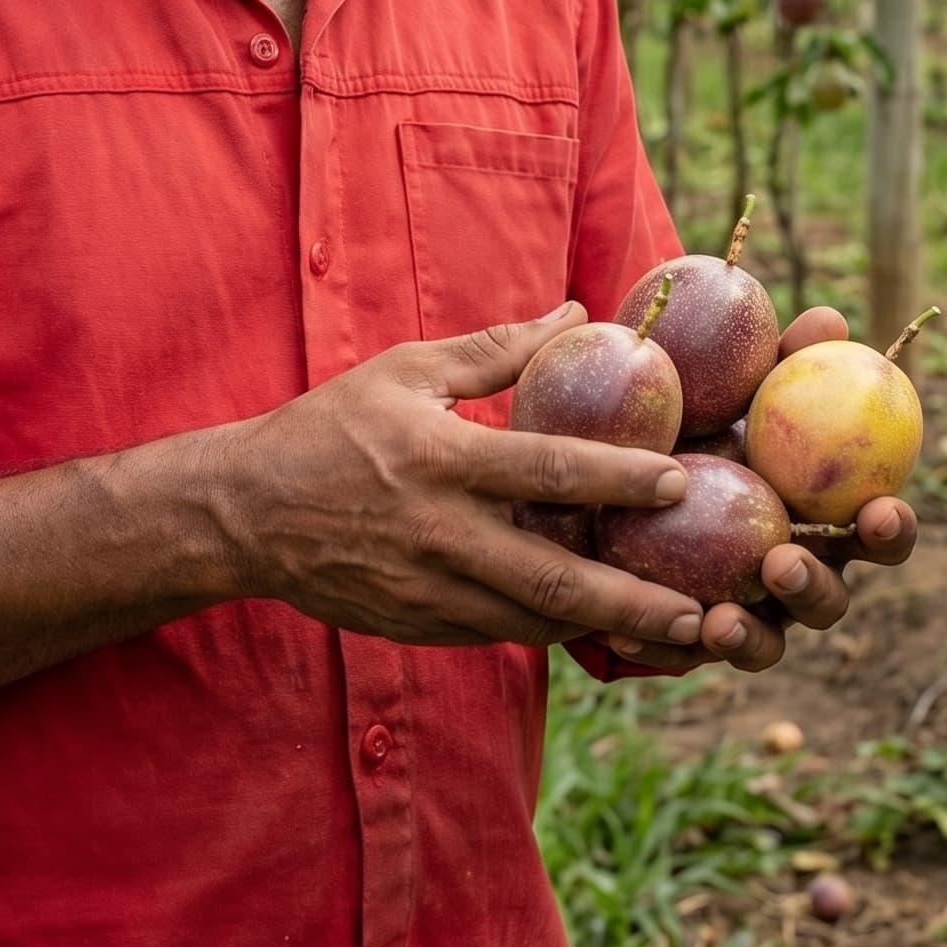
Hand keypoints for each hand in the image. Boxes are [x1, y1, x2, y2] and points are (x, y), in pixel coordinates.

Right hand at [217, 304, 706, 652]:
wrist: (246, 512)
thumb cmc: (331, 427)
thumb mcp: (407, 370)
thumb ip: (495, 348)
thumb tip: (574, 312)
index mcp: (440, 460)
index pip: (545, 470)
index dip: (617, 476)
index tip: (680, 479)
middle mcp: (439, 533)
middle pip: (552, 578)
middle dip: (632, 599)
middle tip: (700, 610)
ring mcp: (427, 590)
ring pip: (532, 622)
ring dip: (604, 630)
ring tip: (673, 634)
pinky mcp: (417, 625)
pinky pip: (499, 634)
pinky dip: (552, 633)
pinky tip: (597, 629)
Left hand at [597, 305, 918, 675]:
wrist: (613, 457)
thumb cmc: (696, 415)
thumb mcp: (727, 383)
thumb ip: (779, 361)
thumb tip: (828, 319)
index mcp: (821, 517)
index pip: (876, 530)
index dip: (891, 529)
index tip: (882, 510)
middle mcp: (794, 570)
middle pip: (828, 600)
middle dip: (814, 588)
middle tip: (781, 561)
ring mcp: (747, 610)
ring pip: (766, 642)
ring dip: (750, 636)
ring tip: (720, 620)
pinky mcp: (687, 634)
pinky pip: (682, 652)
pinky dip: (664, 647)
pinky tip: (628, 636)